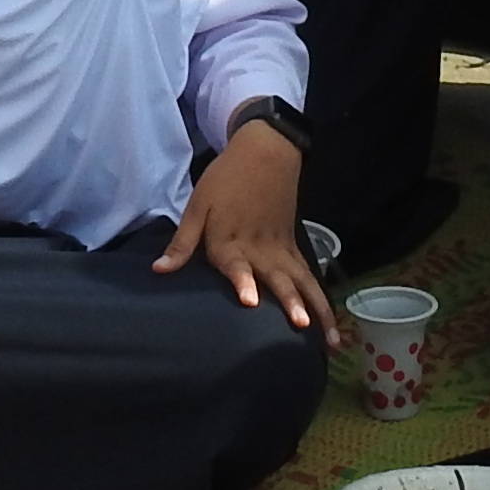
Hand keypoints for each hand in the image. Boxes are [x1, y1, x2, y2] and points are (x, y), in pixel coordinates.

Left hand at [159, 112, 330, 335]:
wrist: (265, 152)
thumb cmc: (226, 179)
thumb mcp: (198, 206)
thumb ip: (182, 243)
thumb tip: (159, 271)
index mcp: (231, 240)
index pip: (237, 265)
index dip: (243, 282)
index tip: (251, 301)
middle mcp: (260, 250)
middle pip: (279, 278)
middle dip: (291, 302)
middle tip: (302, 324)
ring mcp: (282, 249)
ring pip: (304, 282)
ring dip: (318, 309)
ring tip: (331, 338)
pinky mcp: (294, 247)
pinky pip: (310, 276)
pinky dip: (321, 298)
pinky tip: (329, 320)